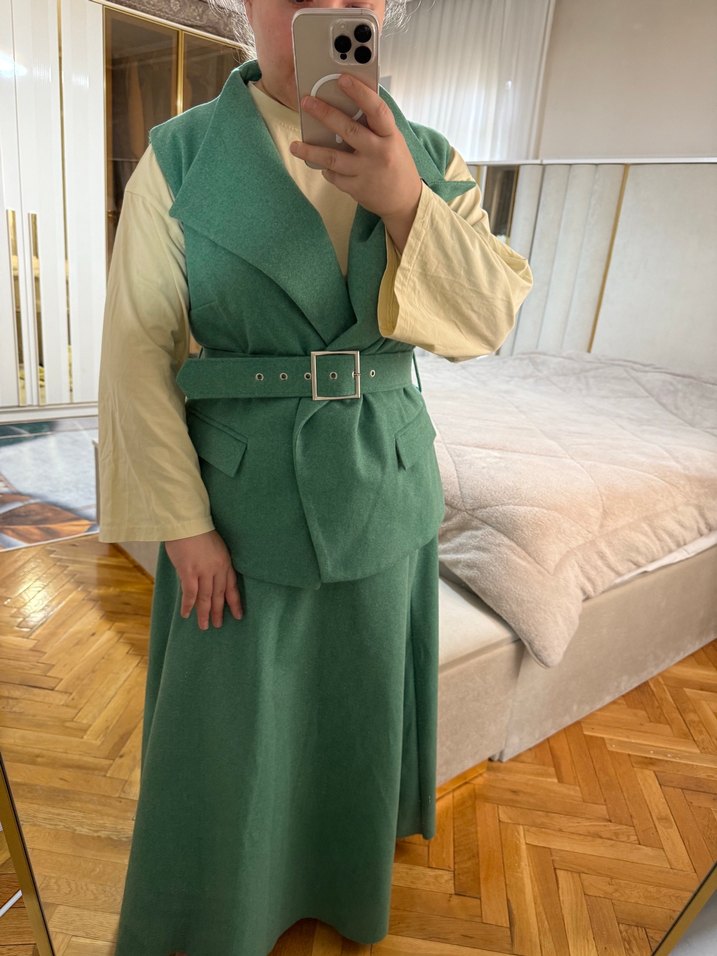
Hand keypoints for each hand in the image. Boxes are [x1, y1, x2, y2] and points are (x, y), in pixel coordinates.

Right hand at [164, 530, 243, 629]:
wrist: (186, 522)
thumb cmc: (198, 531)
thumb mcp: (216, 546)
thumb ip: (215, 562)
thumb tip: (209, 577)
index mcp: (225, 562)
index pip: (232, 586)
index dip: (235, 602)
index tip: (239, 615)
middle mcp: (217, 568)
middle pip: (219, 595)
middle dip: (219, 611)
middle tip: (217, 625)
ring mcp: (203, 571)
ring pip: (206, 597)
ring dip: (204, 613)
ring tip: (204, 626)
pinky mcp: (189, 572)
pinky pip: (190, 593)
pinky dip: (188, 605)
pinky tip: (186, 614)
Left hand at [289, 74, 422, 251]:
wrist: (405, 201)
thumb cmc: (395, 163)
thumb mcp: (392, 140)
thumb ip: (373, 126)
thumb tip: (346, 103)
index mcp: (390, 136)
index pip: (377, 110)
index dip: (360, 93)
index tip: (342, 78)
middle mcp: (379, 153)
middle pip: (349, 131)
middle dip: (325, 114)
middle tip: (306, 102)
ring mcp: (367, 172)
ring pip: (334, 159)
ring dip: (311, 152)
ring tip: (295, 146)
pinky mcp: (358, 189)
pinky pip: (335, 177)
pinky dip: (326, 169)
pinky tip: (320, 164)